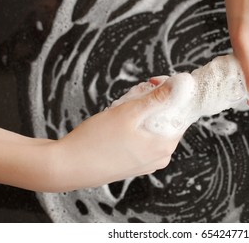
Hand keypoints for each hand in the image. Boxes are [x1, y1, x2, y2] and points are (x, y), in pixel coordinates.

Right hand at [55, 76, 182, 190]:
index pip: (181, 113)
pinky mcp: (134, 164)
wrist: (66, 167)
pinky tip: (118, 121)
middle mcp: (160, 157)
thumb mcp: (128, 113)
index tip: (155, 82)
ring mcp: (147, 163)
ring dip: (142, 112)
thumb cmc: (95, 142)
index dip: (170, 93)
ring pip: (153, 128)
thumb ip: (156, 98)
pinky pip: (143, 139)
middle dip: (153, 102)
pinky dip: (135, 126)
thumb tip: (179, 85)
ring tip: (122, 106)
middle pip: (167, 120)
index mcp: (165, 146)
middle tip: (135, 92)